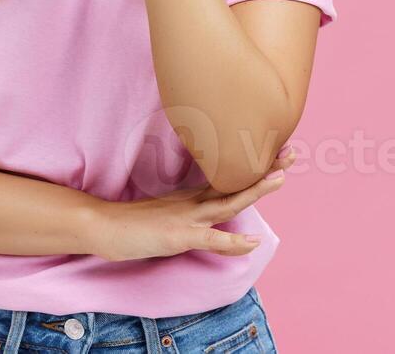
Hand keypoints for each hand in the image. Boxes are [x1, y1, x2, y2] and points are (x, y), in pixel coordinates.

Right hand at [84, 148, 297, 261]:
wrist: (103, 226)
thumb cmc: (132, 224)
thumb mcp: (166, 213)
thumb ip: (187, 211)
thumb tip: (206, 213)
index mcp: (192, 197)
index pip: (230, 180)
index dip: (255, 169)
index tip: (278, 154)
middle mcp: (193, 202)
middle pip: (235, 184)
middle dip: (265, 170)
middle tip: (291, 152)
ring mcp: (187, 218)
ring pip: (228, 203)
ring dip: (255, 191)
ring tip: (280, 179)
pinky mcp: (179, 236)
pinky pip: (210, 240)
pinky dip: (233, 242)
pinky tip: (252, 243)